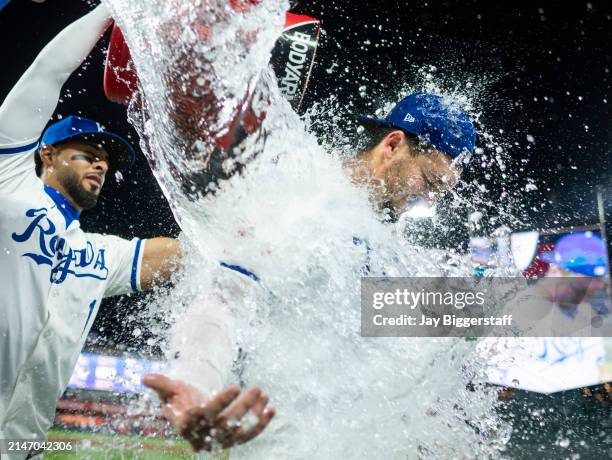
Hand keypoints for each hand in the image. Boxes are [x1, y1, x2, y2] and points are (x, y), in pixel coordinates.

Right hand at [143, 374, 274, 451]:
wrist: (189, 415)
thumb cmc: (180, 399)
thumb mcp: (170, 391)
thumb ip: (161, 384)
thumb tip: (146, 377)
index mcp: (186, 424)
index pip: (205, 415)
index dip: (221, 402)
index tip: (235, 386)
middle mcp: (202, 436)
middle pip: (225, 424)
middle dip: (243, 406)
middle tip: (257, 388)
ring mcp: (217, 441)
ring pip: (239, 432)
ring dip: (254, 415)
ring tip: (264, 395)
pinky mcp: (231, 441)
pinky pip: (247, 436)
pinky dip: (260, 425)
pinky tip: (271, 410)